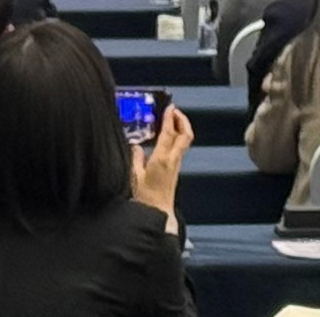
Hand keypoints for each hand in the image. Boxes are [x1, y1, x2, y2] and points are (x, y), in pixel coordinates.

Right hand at [129, 106, 192, 223]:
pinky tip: (166, 137)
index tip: (169, 107)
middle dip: (182, 119)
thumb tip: (135, 146)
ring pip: (184, 140)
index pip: (169, 133)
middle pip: (185, 134)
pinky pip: (179, 148)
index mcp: (162, 159)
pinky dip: (175, 137)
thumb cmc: (146, 199)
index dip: (170, 118)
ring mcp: (176, 165)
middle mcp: (173, 160)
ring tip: (171, 120)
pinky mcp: (175, 170)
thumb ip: (135, 159)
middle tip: (174, 110)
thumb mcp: (134, 177)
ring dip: (180, 127)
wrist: (158, 213)